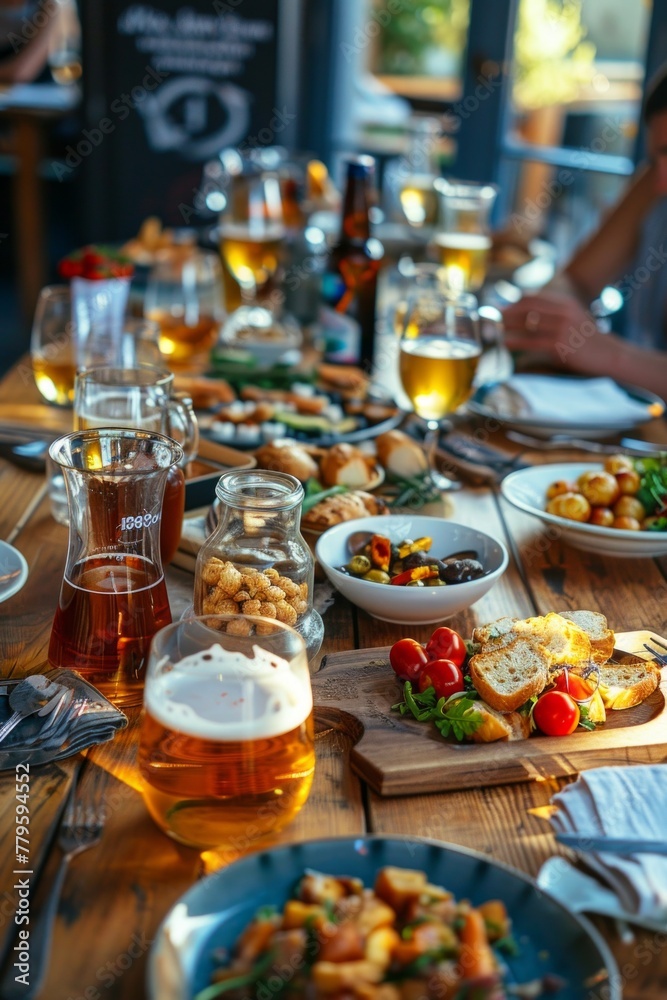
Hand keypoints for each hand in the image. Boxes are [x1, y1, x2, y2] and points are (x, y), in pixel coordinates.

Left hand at [501, 291, 615, 372]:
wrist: (609, 354)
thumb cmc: (588, 340)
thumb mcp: (574, 319)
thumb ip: (555, 314)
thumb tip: (530, 317)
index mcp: (565, 303)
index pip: (533, 297)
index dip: (513, 302)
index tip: (500, 307)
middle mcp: (562, 311)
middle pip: (526, 307)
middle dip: (506, 312)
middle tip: (491, 318)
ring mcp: (561, 327)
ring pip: (527, 323)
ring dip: (508, 326)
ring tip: (494, 330)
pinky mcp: (559, 343)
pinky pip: (532, 341)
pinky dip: (516, 342)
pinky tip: (506, 343)